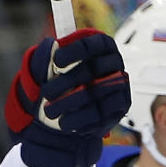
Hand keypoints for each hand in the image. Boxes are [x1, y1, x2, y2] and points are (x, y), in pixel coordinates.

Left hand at [5, 28, 130, 166]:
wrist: (74, 108)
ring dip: (68, 103)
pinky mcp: (119, 108)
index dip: (75, 51)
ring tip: (49, 112)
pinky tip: (64, 121)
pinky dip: (78, 119)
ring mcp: (120, 86)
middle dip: (65, 82)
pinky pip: (101, 113)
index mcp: (102, 48)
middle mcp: (115, 65)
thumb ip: (49, 55)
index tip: (56, 60)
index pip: (93, 44)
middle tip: (45, 93)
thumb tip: (48, 46)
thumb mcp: (52, 66)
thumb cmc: (64, 81)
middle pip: (93, 69)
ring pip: (96, 92)